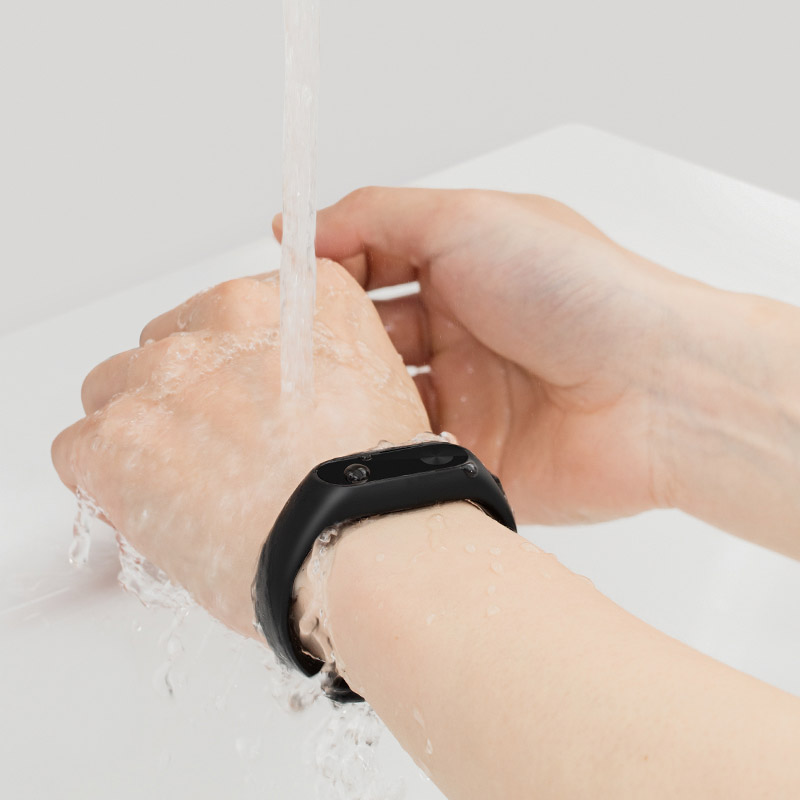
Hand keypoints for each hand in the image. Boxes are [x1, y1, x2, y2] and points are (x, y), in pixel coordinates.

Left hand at [51, 261, 428, 635]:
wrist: (363, 540)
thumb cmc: (382, 491)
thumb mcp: (379, 398)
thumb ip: (320, 375)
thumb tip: (282, 404)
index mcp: (300, 301)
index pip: (231, 312)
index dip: (231, 368)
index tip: (242, 409)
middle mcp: (230, 314)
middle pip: (170, 344)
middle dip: (182, 397)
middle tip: (215, 459)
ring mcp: (170, 370)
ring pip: (116, 391)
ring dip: (142, 436)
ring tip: (188, 494)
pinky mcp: (122, 432)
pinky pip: (80, 451)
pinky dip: (106, 486)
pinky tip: (157, 516)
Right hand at [276, 188, 721, 524]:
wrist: (654, 392)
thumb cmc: (576, 290)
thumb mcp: (468, 219)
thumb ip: (377, 217)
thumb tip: (296, 227)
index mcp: (460, 271)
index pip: (368, 268)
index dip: (323, 275)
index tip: (280, 288)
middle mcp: (459, 335)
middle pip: (367, 338)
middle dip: (324, 342)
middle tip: (282, 352)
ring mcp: (464, 400)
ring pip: (378, 401)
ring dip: (347, 398)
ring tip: (311, 398)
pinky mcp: (469, 459)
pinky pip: (405, 456)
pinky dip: (376, 448)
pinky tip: (351, 442)